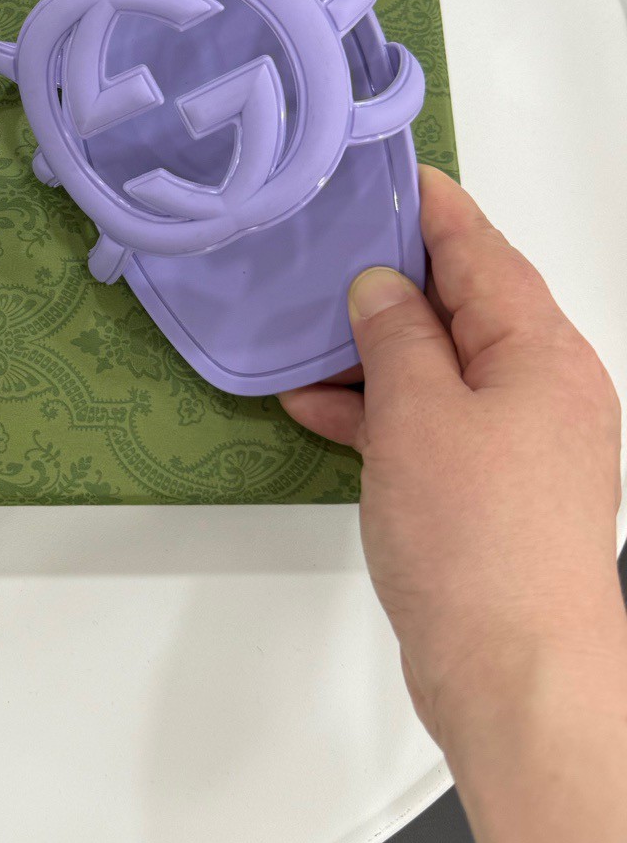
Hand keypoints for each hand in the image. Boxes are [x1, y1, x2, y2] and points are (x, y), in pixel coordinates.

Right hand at [281, 165, 623, 754]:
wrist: (519, 675)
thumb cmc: (475, 536)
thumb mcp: (417, 413)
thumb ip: (396, 335)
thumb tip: (380, 284)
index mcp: (541, 350)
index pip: (480, 249)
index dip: (427, 205)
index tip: (375, 167)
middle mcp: (543, 387)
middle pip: (464, 304)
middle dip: (391, 274)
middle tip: (318, 239)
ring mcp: (521, 443)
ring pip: (441, 365)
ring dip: (374, 347)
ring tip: (299, 324)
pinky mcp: (492, 493)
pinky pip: (432, 422)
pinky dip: (379, 409)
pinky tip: (316, 406)